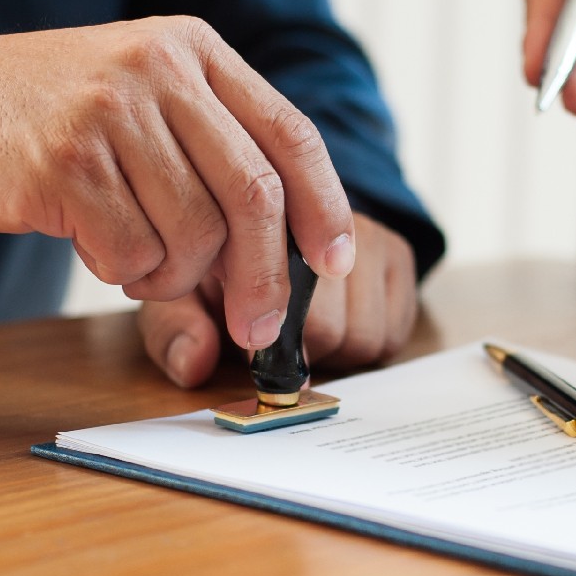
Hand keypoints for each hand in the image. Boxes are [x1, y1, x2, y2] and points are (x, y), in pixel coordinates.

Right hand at [0, 18, 355, 350]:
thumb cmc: (44, 116)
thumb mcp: (138, 95)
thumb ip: (209, 146)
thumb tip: (286, 251)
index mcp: (192, 49)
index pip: (289, 134)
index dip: (325, 206)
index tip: (336, 263)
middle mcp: (158, 69)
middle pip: (254, 194)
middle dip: (266, 276)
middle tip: (258, 328)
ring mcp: (109, 113)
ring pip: (194, 234)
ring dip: (173, 274)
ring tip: (135, 257)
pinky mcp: (62, 164)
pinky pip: (130, 253)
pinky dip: (123, 272)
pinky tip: (92, 244)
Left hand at [137, 212, 417, 386]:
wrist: (277, 218)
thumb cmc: (221, 259)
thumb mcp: (179, 286)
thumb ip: (175, 326)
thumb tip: (192, 365)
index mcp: (259, 210)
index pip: (275, 286)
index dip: (262, 333)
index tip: (252, 345)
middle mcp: (328, 215)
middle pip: (326, 326)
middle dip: (299, 345)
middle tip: (277, 331)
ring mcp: (368, 230)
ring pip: (365, 334)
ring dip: (335, 347)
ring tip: (308, 326)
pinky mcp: (400, 253)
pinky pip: (394, 330)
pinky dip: (368, 339)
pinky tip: (339, 319)